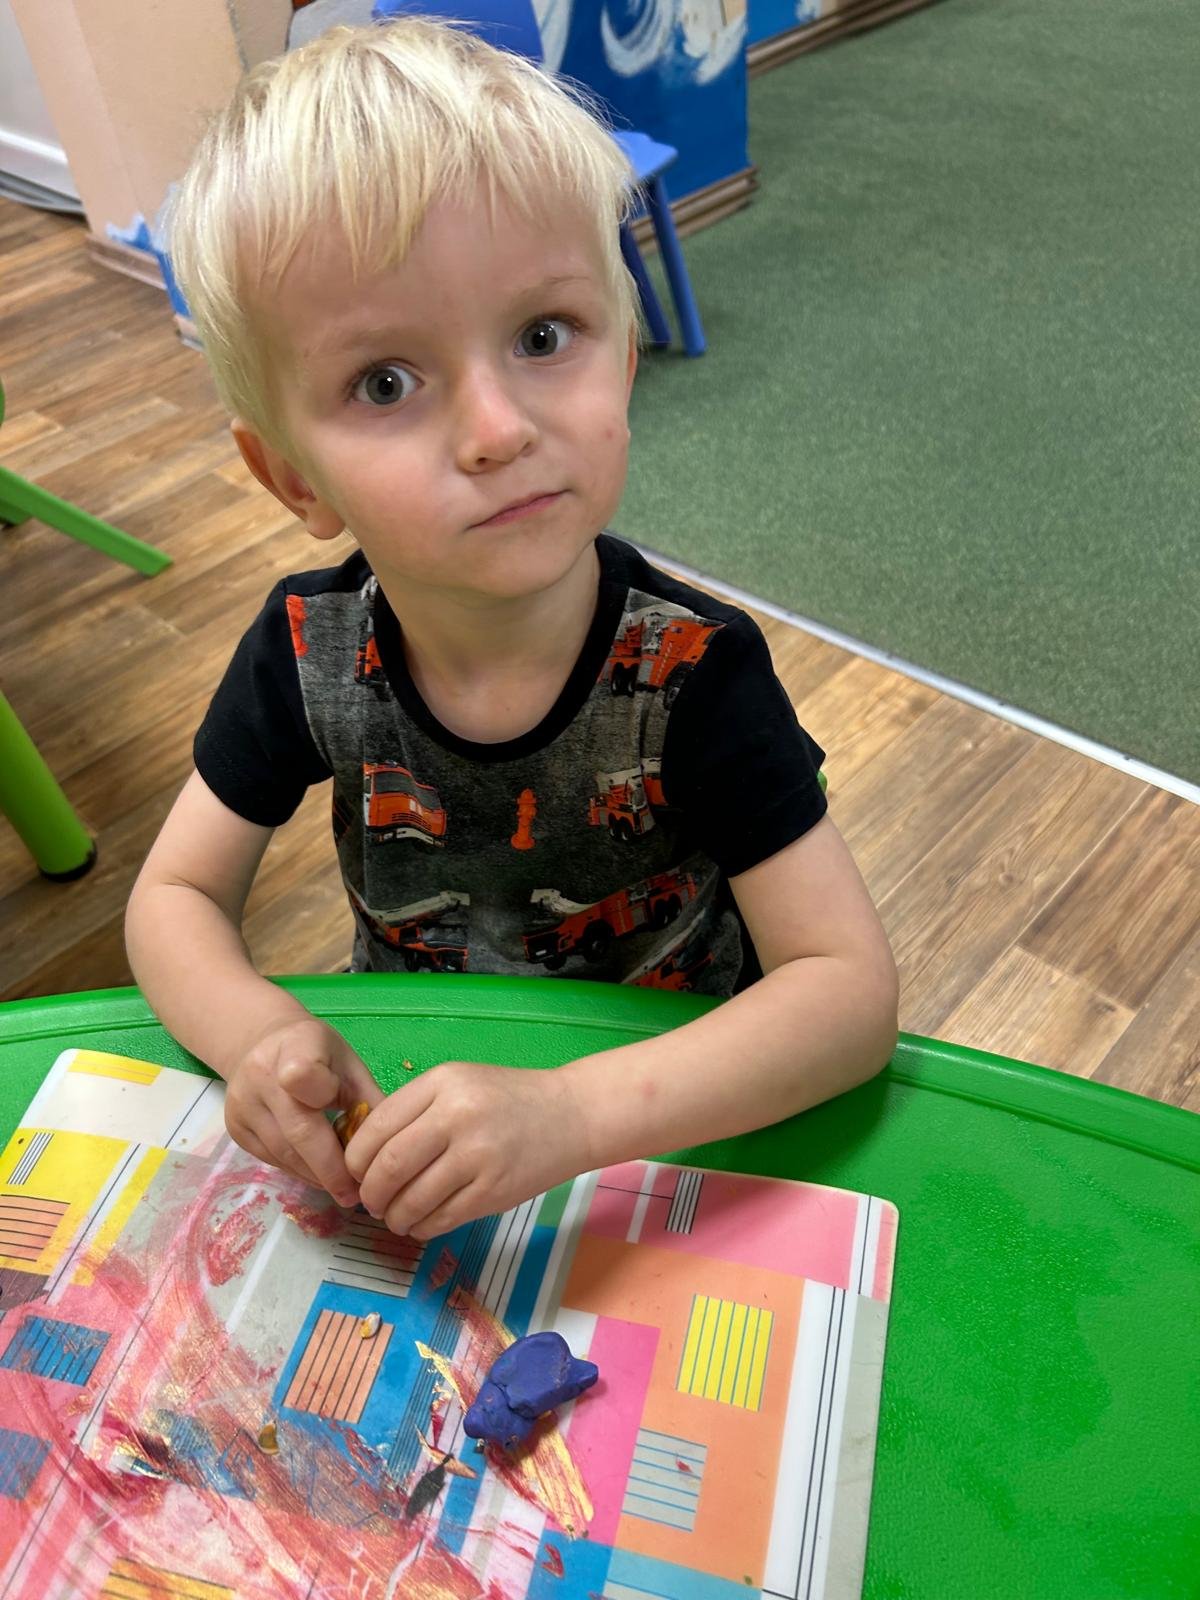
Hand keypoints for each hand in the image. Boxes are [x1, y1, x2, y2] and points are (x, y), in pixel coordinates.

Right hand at [225, 1015, 382, 1206]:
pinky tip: (320, 1176)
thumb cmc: (319, 1054)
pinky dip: (300, 1172)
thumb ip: (368, 1099)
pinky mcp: (235, 1130)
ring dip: (317, 1176)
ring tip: (345, 1188)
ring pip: (284, 1154)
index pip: (302, 1076)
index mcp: (296, 1046)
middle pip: (298, 1132)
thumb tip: (392, 1146)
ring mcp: (242, 1105)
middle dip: (332, 1169)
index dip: (327, 1108)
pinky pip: (272, 1161)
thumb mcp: (349, 1063)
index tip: (353, 1135)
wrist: (263, 1044)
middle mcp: (260, 1074)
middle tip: (358, 1193)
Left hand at [344, 1061, 588, 1239]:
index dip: (355, 1159)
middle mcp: (456, 1116)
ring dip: (393, 1217)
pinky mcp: (493, 1192)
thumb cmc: (509, 1098)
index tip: (356, 1172)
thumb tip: (364, 1154)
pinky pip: (440, 1219)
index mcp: (441, 1083)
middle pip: (388, 1167)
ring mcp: (476, 1156)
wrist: (572, 1114)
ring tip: (395, 1217)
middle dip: (370, 1193)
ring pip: (411, 1200)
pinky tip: (421, 1223)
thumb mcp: (460, 1083)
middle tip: (372, 1202)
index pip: (376, 1127)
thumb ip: (415, 1109)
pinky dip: (421, 1228)